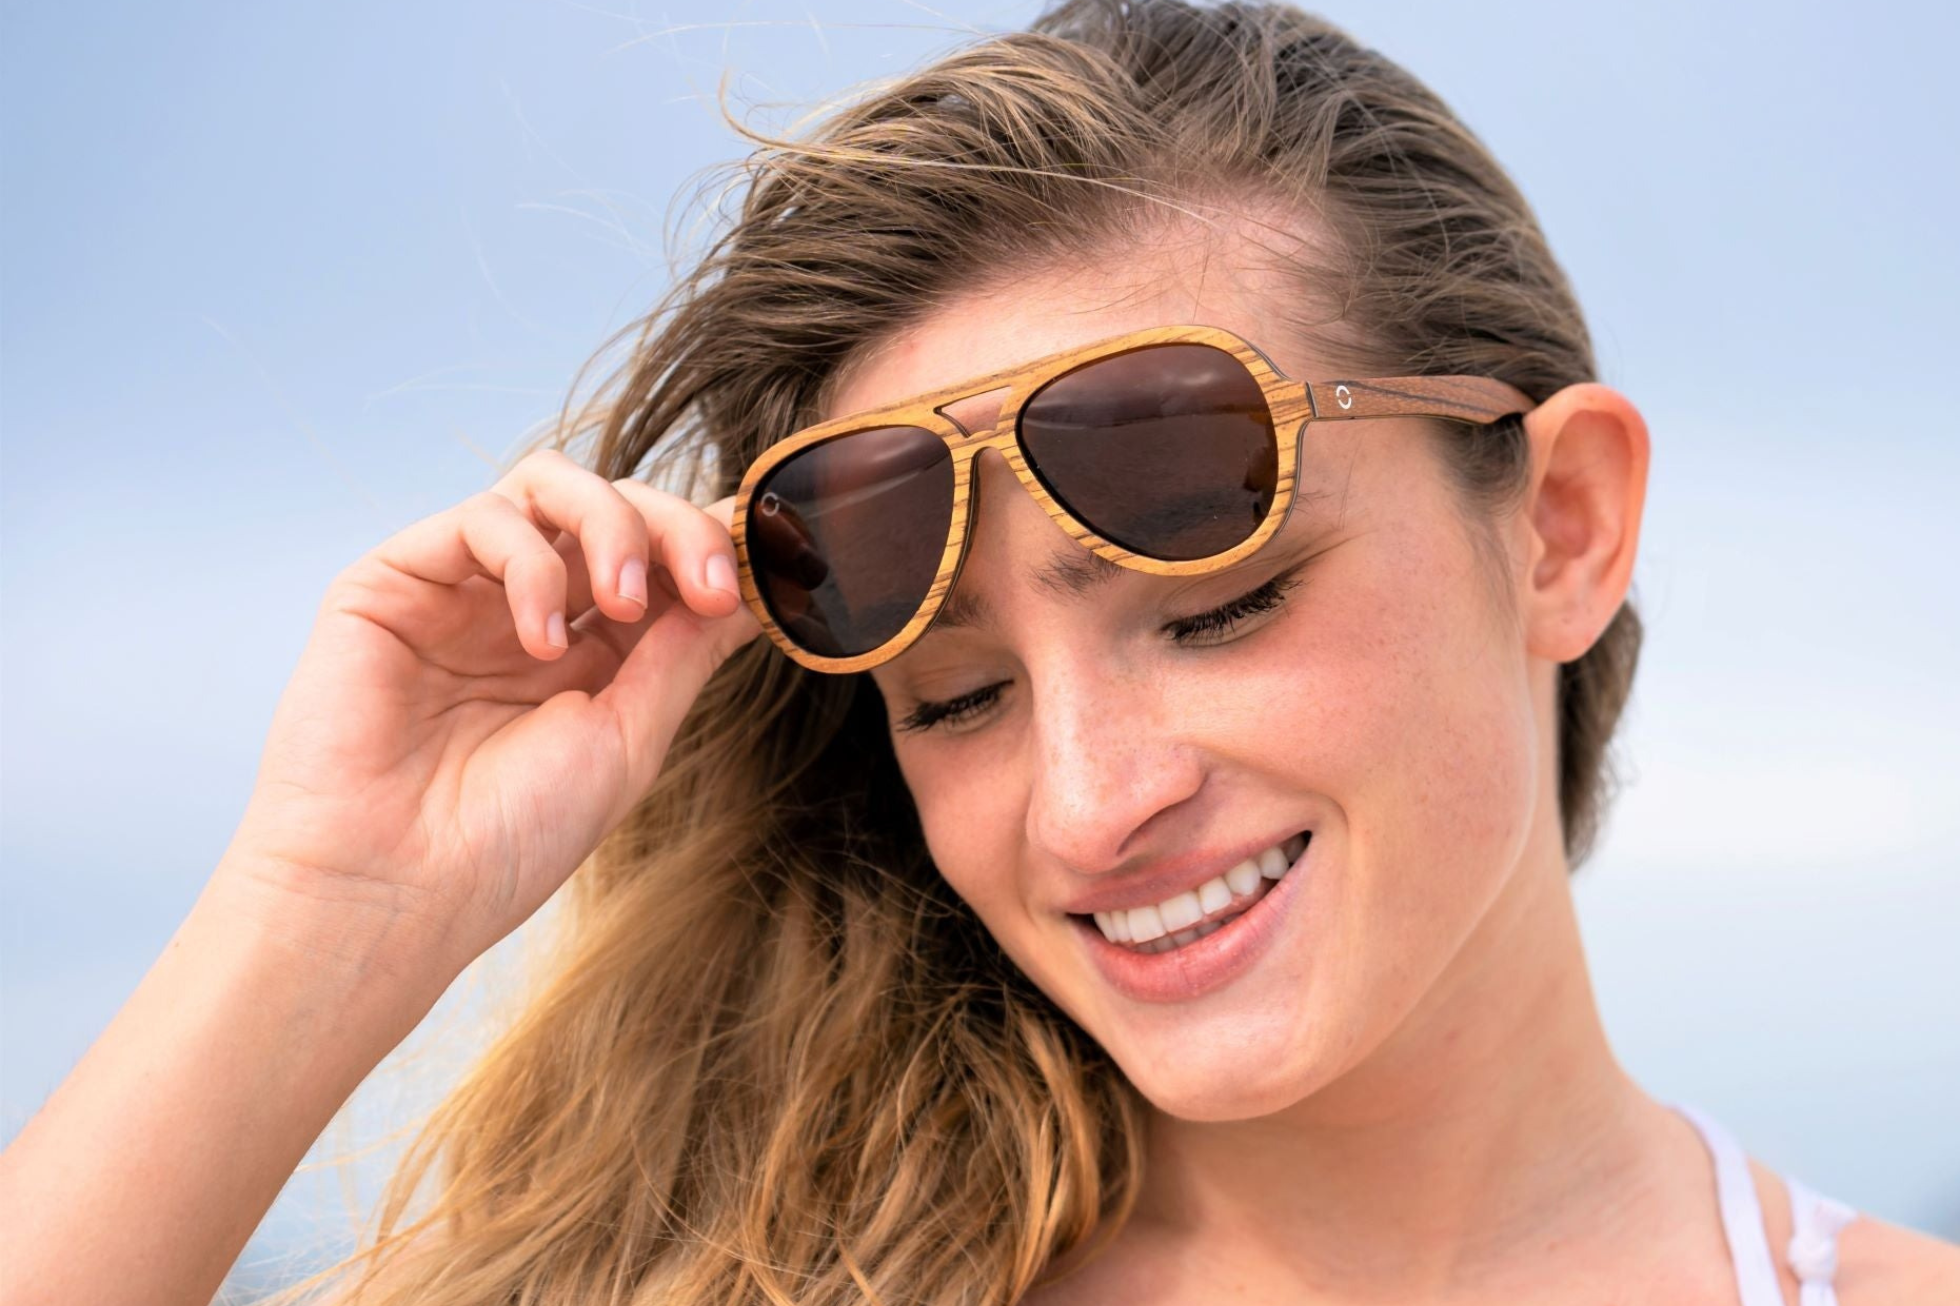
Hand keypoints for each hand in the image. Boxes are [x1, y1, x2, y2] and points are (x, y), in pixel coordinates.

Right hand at [220, 448, 762, 974]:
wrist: (395, 890)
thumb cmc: (510, 838)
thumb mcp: (628, 738)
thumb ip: (684, 650)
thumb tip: (754, 585)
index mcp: (590, 653)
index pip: (661, 558)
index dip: (711, 548)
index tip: (764, 575)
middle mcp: (529, 609)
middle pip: (618, 506)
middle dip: (678, 529)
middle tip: (710, 584)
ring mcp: (462, 590)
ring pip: (552, 486)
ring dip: (612, 525)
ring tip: (624, 603)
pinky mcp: (395, 580)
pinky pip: (481, 519)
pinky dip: (531, 565)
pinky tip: (539, 643)